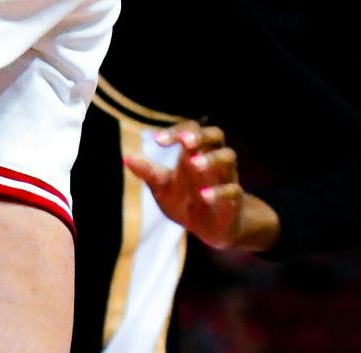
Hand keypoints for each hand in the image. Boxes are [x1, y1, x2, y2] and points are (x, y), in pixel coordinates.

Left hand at [122, 120, 282, 253]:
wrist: (210, 230)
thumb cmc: (185, 201)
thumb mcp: (163, 188)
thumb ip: (149, 172)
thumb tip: (126, 158)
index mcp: (193, 152)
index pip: (190, 130)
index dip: (176, 130)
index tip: (157, 140)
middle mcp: (212, 160)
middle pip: (215, 134)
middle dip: (201, 135)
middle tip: (185, 141)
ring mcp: (225, 178)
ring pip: (228, 156)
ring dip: (211, 158)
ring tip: (194, 164)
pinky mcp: (234, 202)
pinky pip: (233, 190)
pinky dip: (219, 191)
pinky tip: (204, 196)